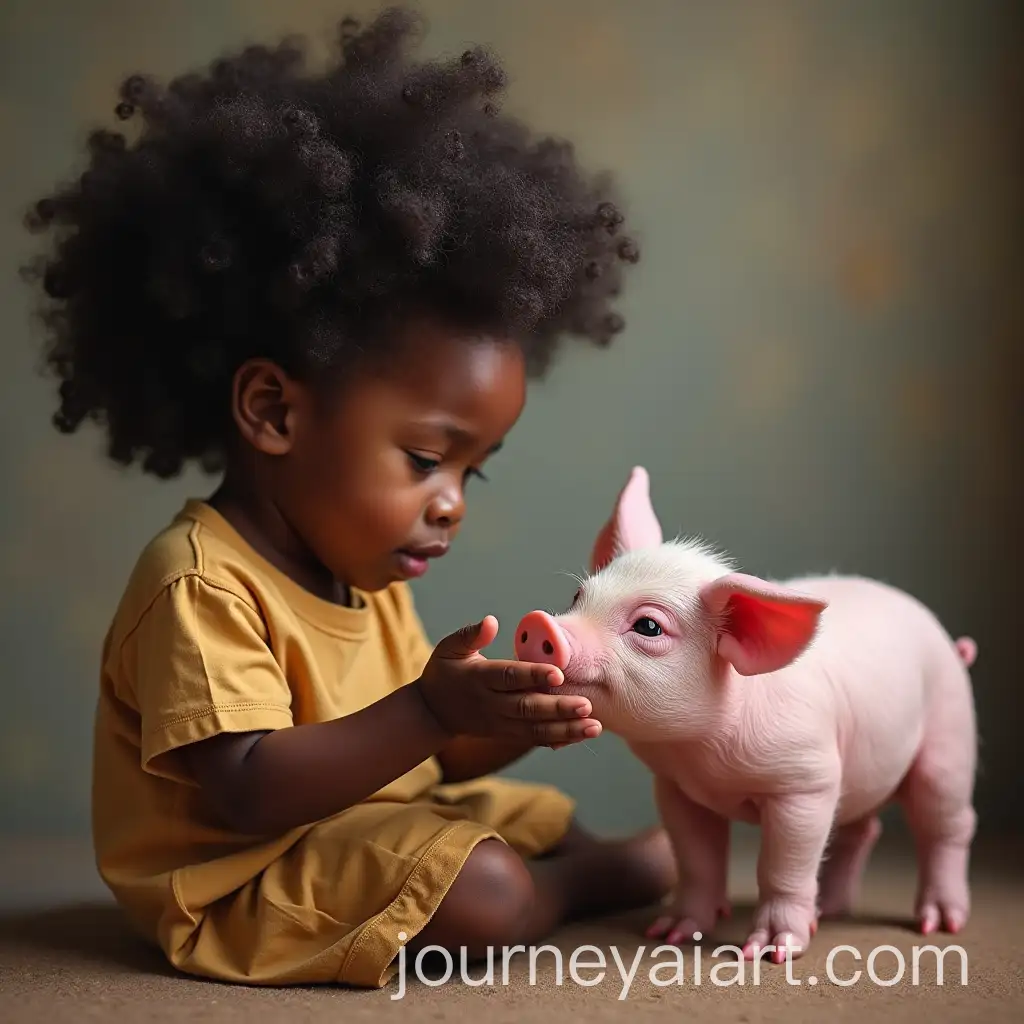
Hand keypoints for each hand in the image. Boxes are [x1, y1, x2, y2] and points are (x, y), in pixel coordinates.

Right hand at [416, 615, 601, 747]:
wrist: (432, 712)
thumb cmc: (444, 672)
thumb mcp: (448, 648)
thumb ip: (470, 635)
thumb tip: (491, 621)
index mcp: (478, 678)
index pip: (508, 677)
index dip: (533, 676)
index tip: (557, 673)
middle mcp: (491, 704)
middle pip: (528, 708)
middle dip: (558, 708)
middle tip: (586, 705)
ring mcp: (500, 722)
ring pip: (535, 729)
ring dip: (566, 729)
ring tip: (594, 726)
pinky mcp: (506, 733)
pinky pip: (534, 739)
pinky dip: (558, 739)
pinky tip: (580, 736)